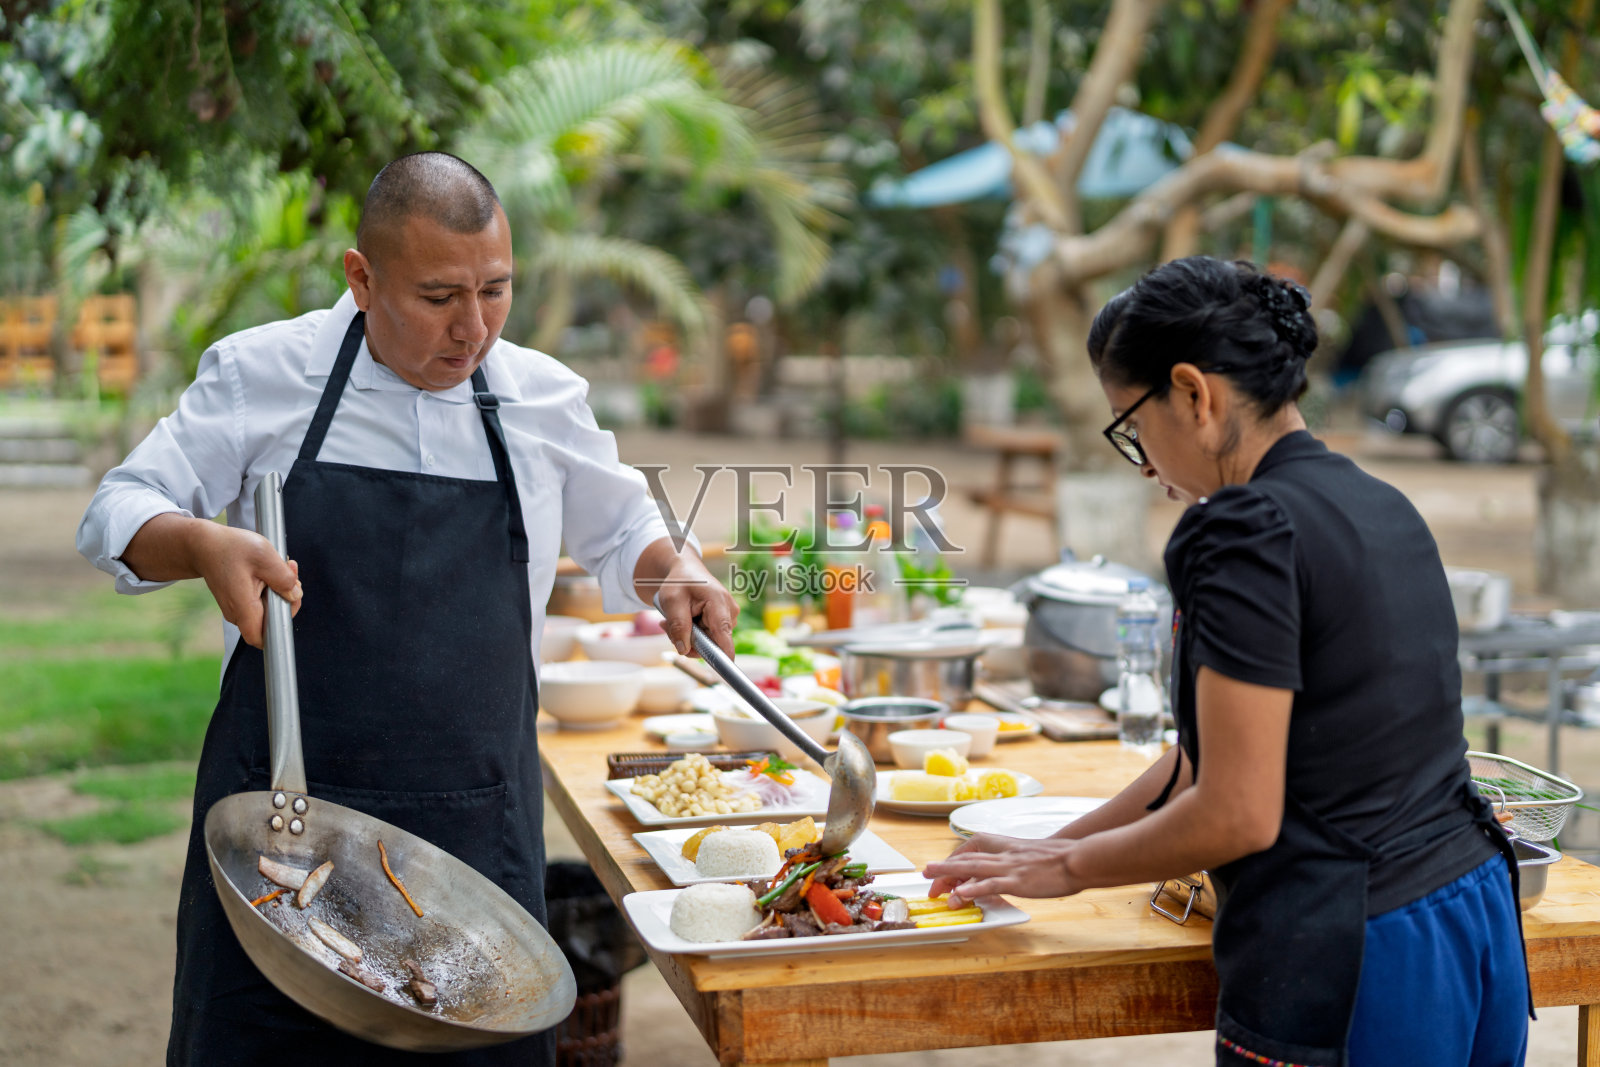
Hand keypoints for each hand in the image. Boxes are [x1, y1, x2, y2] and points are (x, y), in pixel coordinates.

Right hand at [191, 522, 302, 648]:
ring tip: (280, 566)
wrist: (203, 544)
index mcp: (243, 607)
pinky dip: (269, 587)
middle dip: (287, 598)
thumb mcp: (264, 556)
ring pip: (267, 610)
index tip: (290, 599)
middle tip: (290, 573)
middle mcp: (237, 613)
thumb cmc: (230, 548)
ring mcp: (236, 609)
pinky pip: (260, 602)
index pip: (262, 639)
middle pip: (270, 622)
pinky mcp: (237, 602)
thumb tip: (295, 595)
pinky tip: (269, 570)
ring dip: (279, 590)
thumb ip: (283, 578)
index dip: (282, 625)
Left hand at [648, 551, 737, 658]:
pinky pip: (708, 638)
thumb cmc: (679, 582)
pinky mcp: (723, 622)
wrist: (686, 570)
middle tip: (667, 625)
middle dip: (688, 640)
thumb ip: (678, 626)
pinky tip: (683, 620)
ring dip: (688, 636)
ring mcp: (727, 618)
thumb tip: (683, 650)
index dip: (723, 656)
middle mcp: (729, 612)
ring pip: (708, 642)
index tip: (723, 671)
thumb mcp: (672, 601)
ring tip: (673, 619)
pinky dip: (692, 633)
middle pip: (711, 643)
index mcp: (718, 603)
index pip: (724, 635)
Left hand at [922, 832, 1085, 905]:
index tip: (942, 870)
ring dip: (949, 872)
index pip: (972, 849)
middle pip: (967, 858)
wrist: (1079, 858)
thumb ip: (1013, 862)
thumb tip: (1001, 873)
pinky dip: (974, 888)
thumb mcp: (1031, 855)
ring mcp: (1010, 867)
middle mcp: (1003, 854)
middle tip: (926, 875)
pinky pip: (991, 884)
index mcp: (1006, 846)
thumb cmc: (1060, 858)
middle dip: (944, 868)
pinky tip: (960, 894)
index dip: (955, 860)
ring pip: (973, 868)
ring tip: (930, 876)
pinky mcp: (1018, 881)